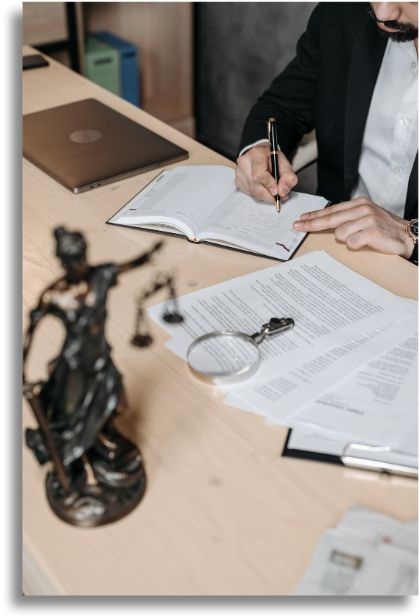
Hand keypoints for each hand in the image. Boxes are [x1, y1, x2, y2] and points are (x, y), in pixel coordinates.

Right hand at [235, 145, 297, 204]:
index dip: (269, 185)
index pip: (259, 175)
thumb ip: (288, 177)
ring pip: (252, 192)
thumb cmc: (271, 158)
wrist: (260, 154)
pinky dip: (258, 194)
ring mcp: (239, 173)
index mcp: (256, 154)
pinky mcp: (238, 181)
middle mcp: (244, 163)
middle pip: (255, 186)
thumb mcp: (284, 163)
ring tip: (272, 190)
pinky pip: (249, 193)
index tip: (277, 192)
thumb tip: (282, 192)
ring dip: (264, 195)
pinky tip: (263, 188)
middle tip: (278, 197)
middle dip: (268, 195)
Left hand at [293, 196, 413, 257]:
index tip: (301, 219)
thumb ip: (347, 218)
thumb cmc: (384, 229)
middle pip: (329, 219)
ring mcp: (367, 219)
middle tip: (298, 226)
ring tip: (360, 239)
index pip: (331, 210)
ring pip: (340, 233)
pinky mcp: (372, 231)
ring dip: (346, 239)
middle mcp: (362, 209)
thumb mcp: (364, 217)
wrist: (406, 236)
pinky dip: (355, 245)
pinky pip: (351, 242)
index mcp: (358, 203)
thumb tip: (326, 222)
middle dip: (312, 224)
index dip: (314, 216)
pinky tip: (364, 243)